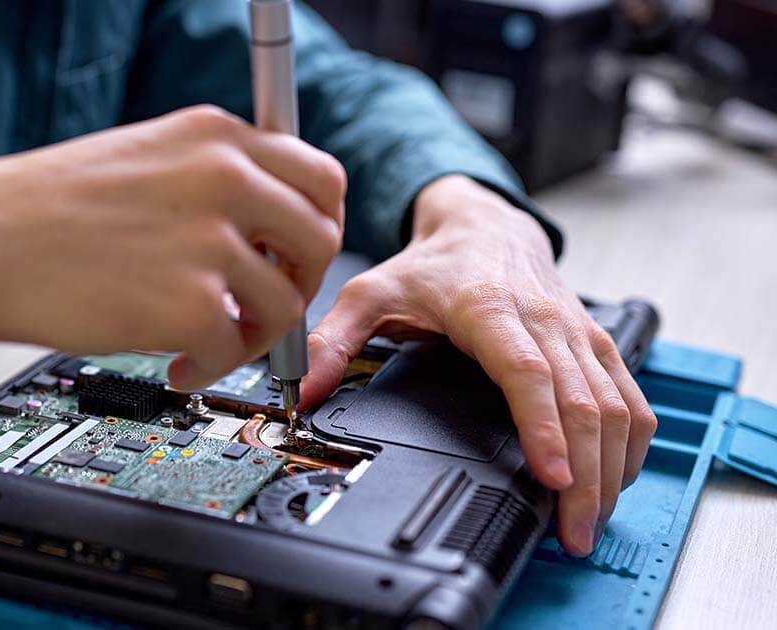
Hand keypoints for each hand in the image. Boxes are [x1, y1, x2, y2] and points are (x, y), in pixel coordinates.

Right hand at [0, 105, 344, 389]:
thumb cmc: (33, 205)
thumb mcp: (141, 158)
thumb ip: (209, 181)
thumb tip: (259, 228)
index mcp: (214, 136)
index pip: (320, 177)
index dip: (314, 226)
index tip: (290, 256)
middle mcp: (224, 177)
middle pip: (321, 238)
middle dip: (297, 282)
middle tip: (260, 307)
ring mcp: (210, 239)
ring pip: (286, 303)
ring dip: (253, 334)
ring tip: (209, 343)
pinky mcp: (189, 303)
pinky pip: (237, 347)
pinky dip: (214, 366)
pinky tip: (178, 364)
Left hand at [301, 175, 656, 556]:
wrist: (484, 224)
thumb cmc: (432, 264)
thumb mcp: (369, 291)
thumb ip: (333, 341)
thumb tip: (304, 391)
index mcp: (490, 309)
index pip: (528, 372)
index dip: (545, 426)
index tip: (554, 476)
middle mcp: (545, 322)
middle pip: (582, 403)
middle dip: (584, 475)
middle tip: (568, 532)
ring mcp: (579, 335)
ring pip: (615, 405)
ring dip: (611, 469)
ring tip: (588, 524)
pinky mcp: (598, 345)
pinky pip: (631, 399)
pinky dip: (629, 446)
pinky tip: (614, 481)